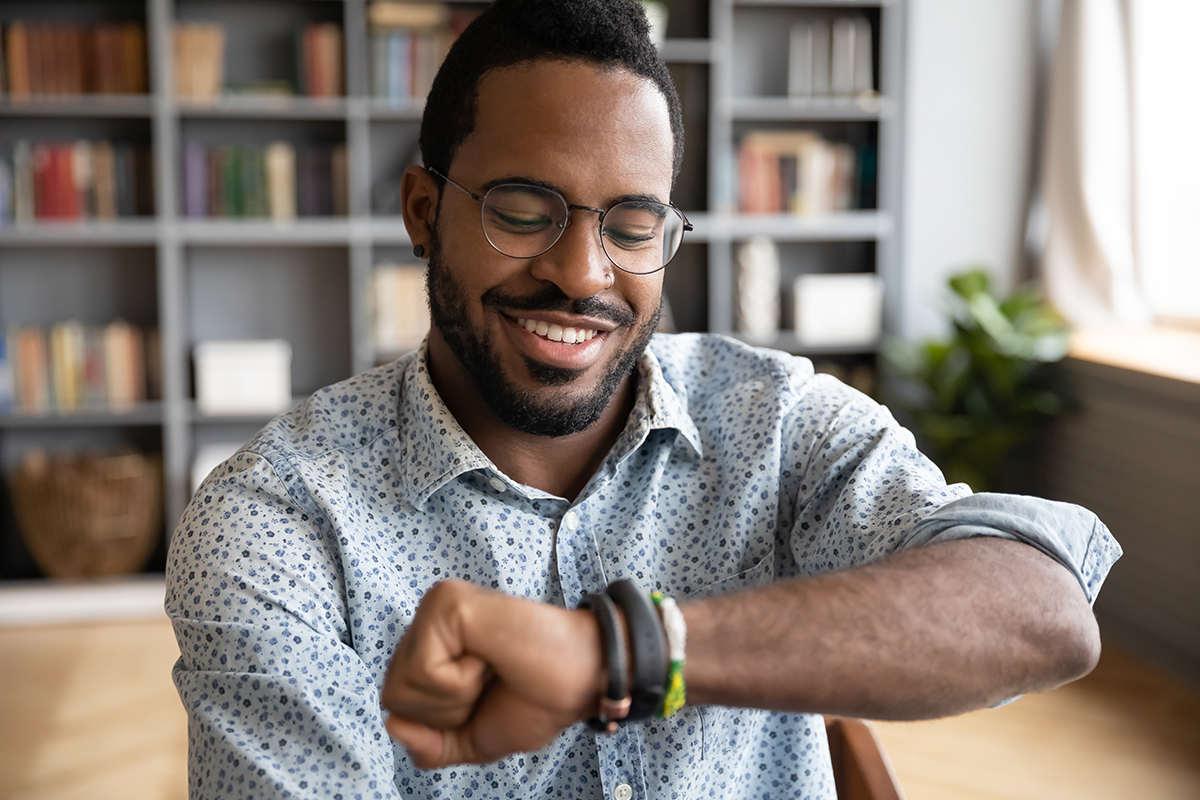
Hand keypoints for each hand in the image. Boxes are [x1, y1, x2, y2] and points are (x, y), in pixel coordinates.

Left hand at [380, 580, 604, 767]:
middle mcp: (429, 618)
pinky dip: (462, 683)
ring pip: (404, 687)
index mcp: (433, 644)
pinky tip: (490, 657)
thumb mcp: (474, 738)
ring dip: (456, 697)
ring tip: (492, 668)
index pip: (396, 703)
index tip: (486, 696)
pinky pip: (425, 673)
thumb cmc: (538, 698)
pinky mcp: (446, 603)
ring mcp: (436, 606)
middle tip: (491, 682)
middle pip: (393, 697)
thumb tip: (392, 725)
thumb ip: (430, 745)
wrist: (585, 680)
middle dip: (446, 713)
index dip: (440, 722)